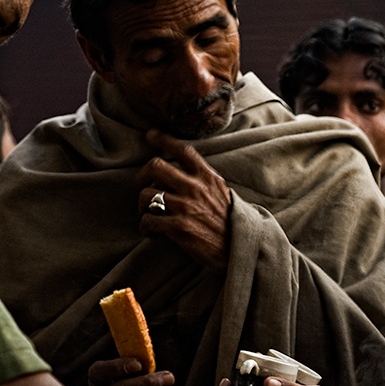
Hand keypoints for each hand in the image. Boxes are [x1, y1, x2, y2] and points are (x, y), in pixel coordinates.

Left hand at [138, 129, 231, 269]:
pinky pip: (148, 220)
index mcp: (208, 178)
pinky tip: (154, 232)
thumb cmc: (231, 224)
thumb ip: (205, 181)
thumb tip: (183, 173)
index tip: (151, 135)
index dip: (163, 139)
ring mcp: (185, 207)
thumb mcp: (224, 195)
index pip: (183, 150)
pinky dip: (146, 227)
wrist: (240, 250)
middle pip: (155, 166)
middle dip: (142, 175)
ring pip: (146, 194)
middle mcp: (195, 188)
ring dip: (143, 206)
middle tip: (143, 186)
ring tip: (150, 214)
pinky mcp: (178, 227)